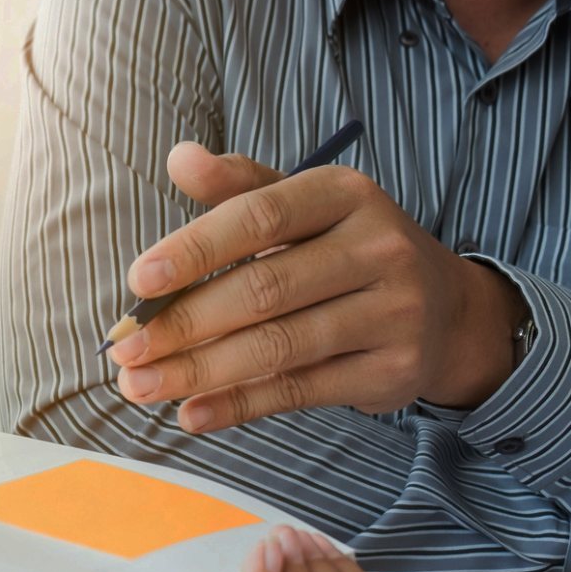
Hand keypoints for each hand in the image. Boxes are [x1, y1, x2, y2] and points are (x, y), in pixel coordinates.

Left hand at [108, 142, 529, 430]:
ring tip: (140, 386)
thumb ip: (241, 187)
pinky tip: (191, 413)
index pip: (259, 216)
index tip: (136, 281)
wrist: (447, 312)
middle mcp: (378, 248)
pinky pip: (300, 391)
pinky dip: (239, 405)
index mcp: (346, 194)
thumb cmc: (346, 250)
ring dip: (199, 372)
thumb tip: (180, 158)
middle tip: (123, 350)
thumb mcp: (303, 205)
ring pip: (278, 347)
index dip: (194, 249)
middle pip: (263, 290)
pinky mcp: (392, 370)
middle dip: (183, 324)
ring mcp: (393, 312)